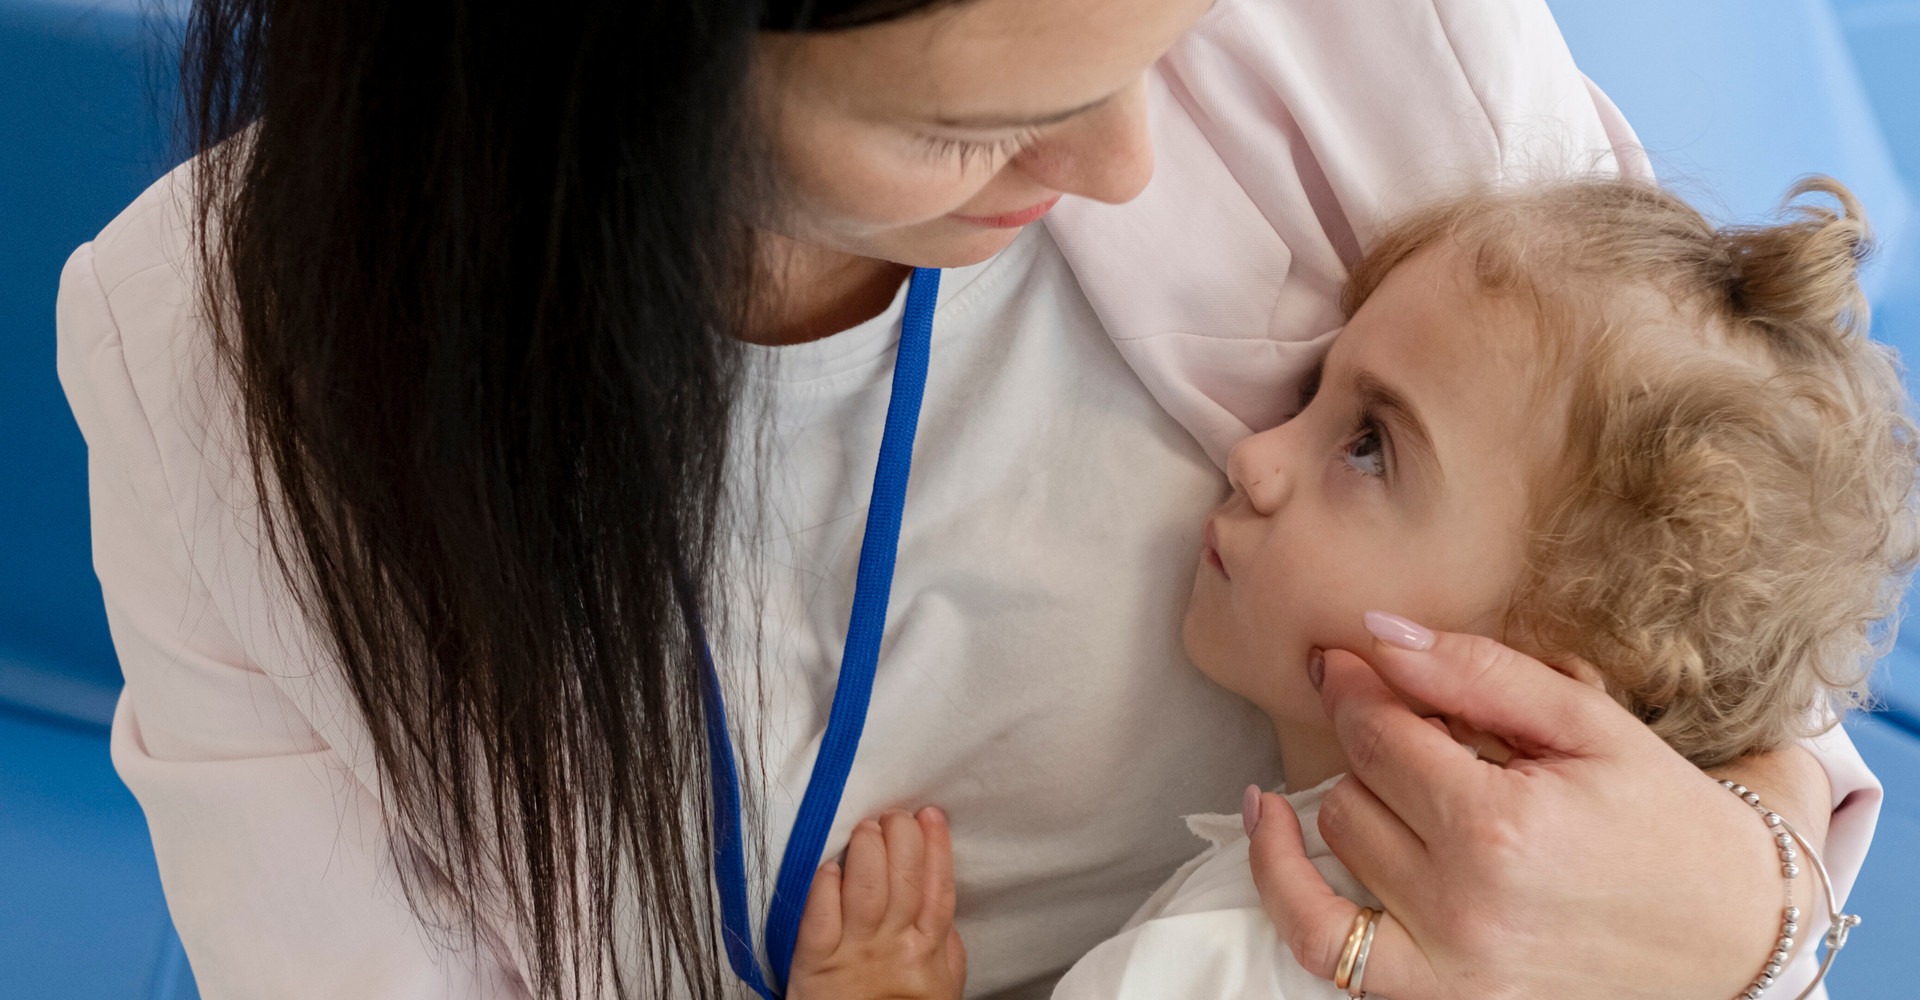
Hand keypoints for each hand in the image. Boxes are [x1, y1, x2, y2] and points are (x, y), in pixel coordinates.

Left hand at [787, 807, 966, 999]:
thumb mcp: (939, 986)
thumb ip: (945, 947)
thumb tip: (941, 910)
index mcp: (927, 949)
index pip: (938, 887)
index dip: (936, 847)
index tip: (931, 815)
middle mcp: (894, 945)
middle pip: (905, 878)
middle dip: (902, 836)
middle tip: (895, 816)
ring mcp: (854, 952)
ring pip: (866, 887)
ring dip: (867, 849)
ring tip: (866, 828)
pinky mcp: (815, 962)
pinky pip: (820, 917)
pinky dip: (825, 886)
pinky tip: (829, 866)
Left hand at [1246, 622, 1827, 999]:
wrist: (1732, 933)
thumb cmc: (1665, 820)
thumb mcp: (1591, 724)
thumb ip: (1480, 673)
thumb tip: (1378, 632)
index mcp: (1504, 827)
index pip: (1380, 732)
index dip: (1357, 684)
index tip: (1346, 656)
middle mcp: (1463, 902)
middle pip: (1353, 784)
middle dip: (1379, 741)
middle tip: (1428, 726)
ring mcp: (1446, 964)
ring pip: (1338, 842)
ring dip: (1359, 799)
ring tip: (1411, 779)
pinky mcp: (1438, 999)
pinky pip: (1319, 942)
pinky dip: (1282, 883)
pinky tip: (1269, 822)